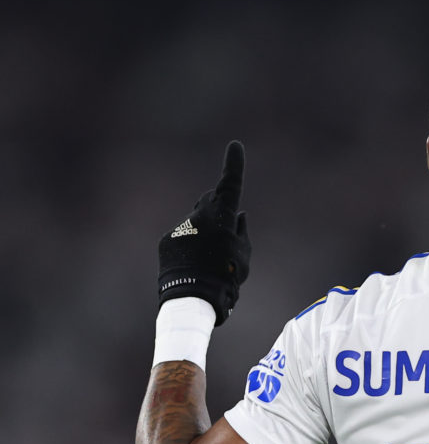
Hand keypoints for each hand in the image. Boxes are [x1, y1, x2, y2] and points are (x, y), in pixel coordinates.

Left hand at [158, 141, 250, 325]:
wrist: (192, 297)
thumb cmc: (226, 277)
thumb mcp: (244, 257)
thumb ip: (242, 233)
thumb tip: (240, 216)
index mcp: (223, 217)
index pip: (230, 184)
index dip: (234, 164)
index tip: (235, 147)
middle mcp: (200, 215)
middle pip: (210, 201)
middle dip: (218, 208)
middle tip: (225, 229)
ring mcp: (182, 226)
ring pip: (197, 222)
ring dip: (205, 234)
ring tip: (209, 260)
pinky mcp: (168, 238)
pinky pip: (184, 237)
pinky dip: (190, 246)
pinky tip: (194, 266)